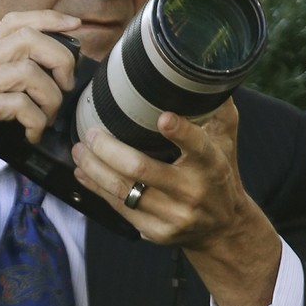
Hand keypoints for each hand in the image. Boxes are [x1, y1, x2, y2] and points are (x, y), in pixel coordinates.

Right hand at [0, 10, 81, 203]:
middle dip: (60, 58)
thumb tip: (53, 76)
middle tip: (65, 85)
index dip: (47, 18)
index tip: (74, 25)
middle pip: (27, 38)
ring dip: (49, 98)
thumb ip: (9, 83)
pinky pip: (19, 104)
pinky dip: (35, 121)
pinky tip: (31, 135)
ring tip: (45, 119)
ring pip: (28, 71)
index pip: (14, 21)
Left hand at [71, 98, 281, 305]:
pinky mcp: (156, 232)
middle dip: (108, 149)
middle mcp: (192, 192)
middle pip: (141, 169)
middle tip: (91, 133)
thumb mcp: (225, 143)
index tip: (162, 117)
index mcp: (212, 165)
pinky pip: (119, 207)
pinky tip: (84, 172)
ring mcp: (173, 216)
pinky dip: (96, 188)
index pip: (198, 147)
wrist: (223, 229)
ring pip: (123, 190)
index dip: (181, 132)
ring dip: (94, 168)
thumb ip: (217, 110)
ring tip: (79, 150)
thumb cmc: (218, 176)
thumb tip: (202, 72)